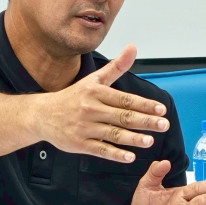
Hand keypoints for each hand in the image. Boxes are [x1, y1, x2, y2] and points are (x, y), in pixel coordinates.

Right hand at [37, 44, 169, 162]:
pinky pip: (100, 149)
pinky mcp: (79, 143)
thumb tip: (133, 47)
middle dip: (145, 121)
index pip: (124, 99)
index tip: (161, 109)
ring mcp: (84, 127)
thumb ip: (116, 66)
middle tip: (163, 124)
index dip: (144, 104)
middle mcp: (90, 109)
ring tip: (150, 141)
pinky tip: (129, 157)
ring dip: (133, 138)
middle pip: (122, 116)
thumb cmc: (73, 97)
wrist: (42, 114)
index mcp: (96, 92)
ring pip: (112, 133)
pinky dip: (115, 154)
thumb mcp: (94, 79)